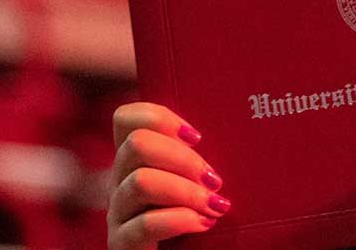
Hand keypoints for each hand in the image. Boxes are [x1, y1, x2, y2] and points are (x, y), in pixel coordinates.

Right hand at [108, 102, 229, 249]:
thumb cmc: (200, 221)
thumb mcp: (198, 182)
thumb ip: (201, 159)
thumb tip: (238, 129)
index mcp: (135, 161)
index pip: (126, 118)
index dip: (160, 117)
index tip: (197, 137)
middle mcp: (120, 182)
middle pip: (136, 143)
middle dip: (183, 157)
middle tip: (214, 179)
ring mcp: (118, 214)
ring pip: (140, 181)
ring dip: (185, 190)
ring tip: (214, 206)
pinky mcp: (121, 244)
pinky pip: (143, 224)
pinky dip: (179, 220)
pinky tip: (204, 224)